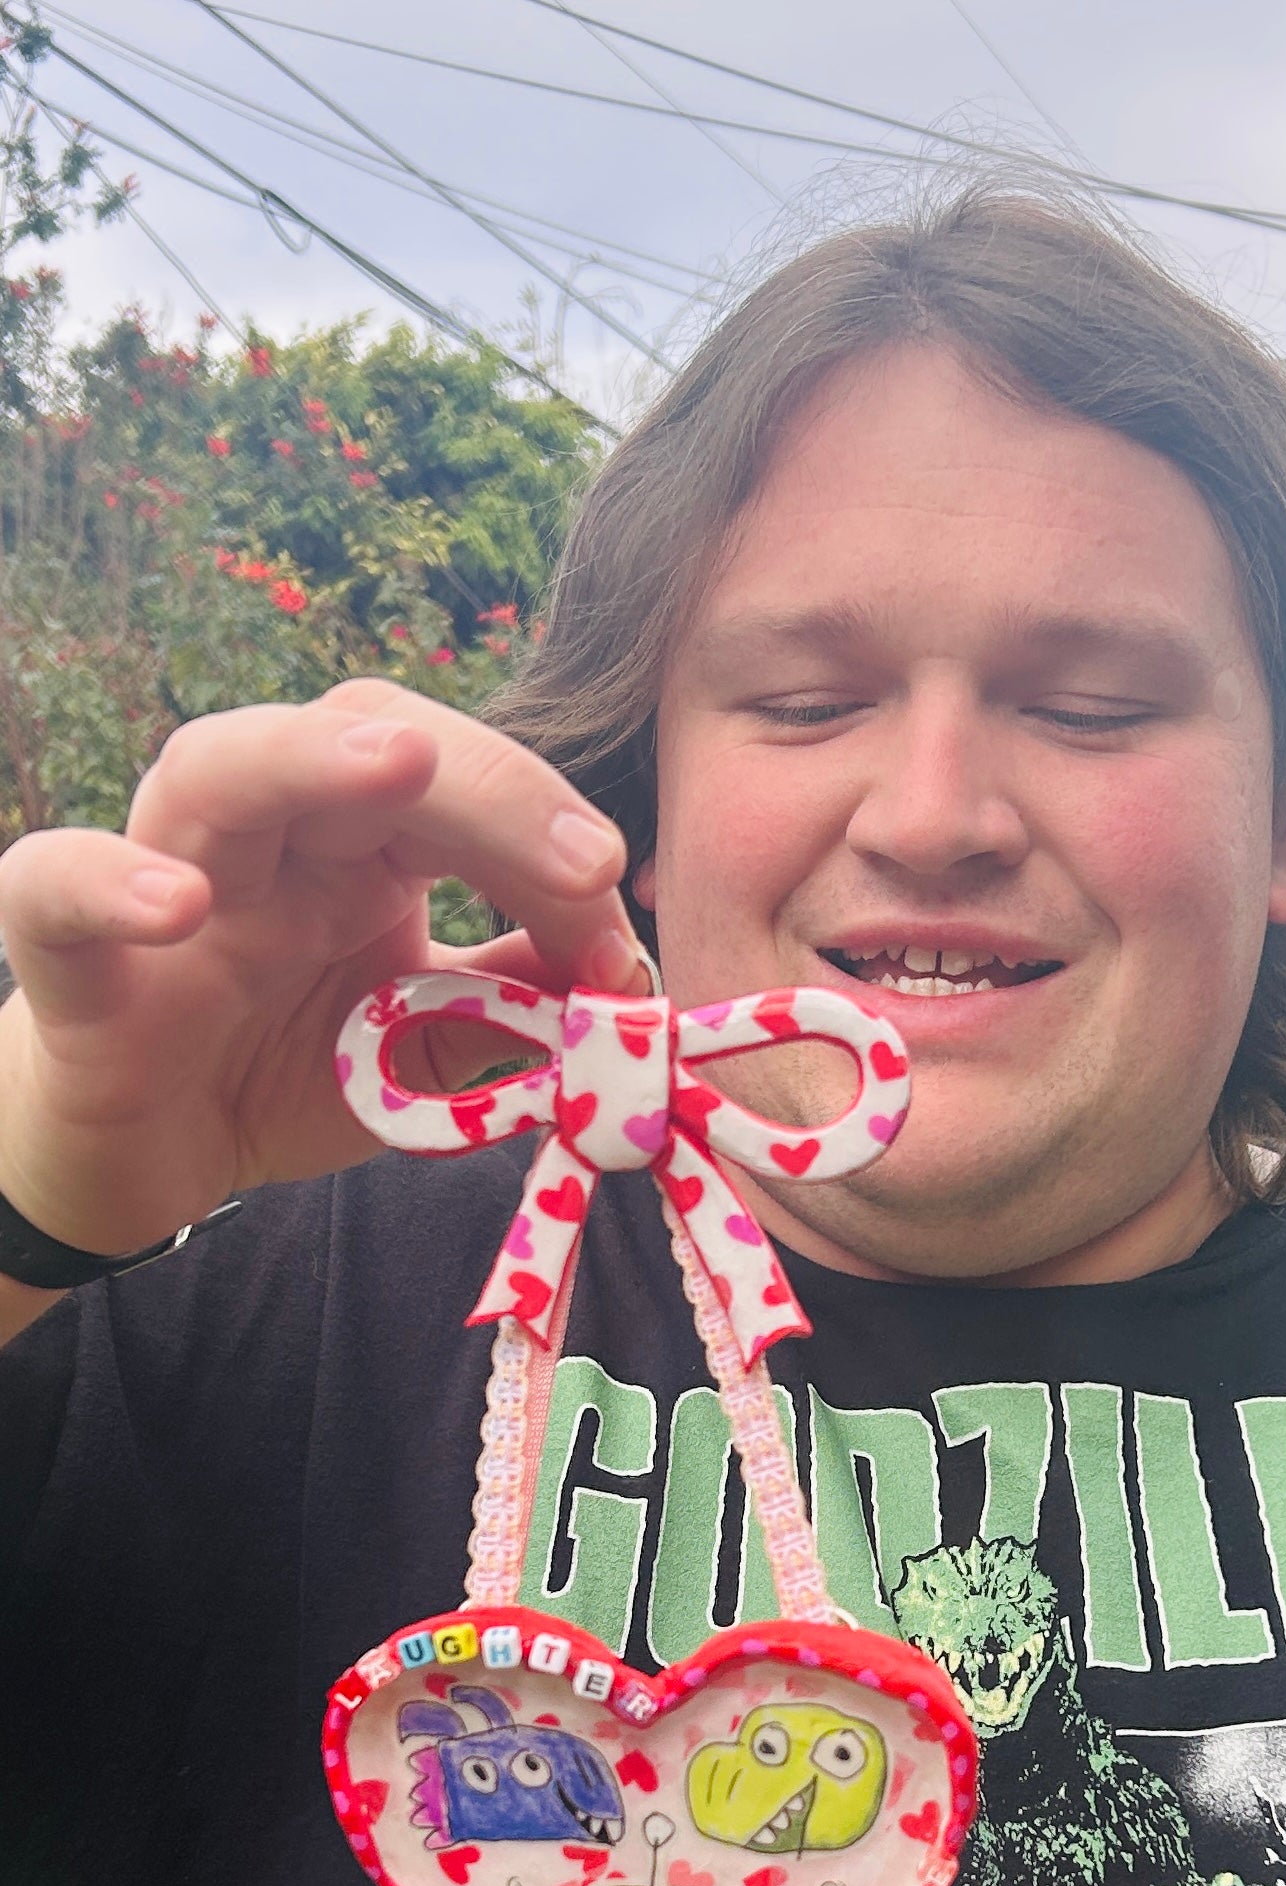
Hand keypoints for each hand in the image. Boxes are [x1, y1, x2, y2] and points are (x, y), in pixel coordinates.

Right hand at [0, 679, 640, 1264]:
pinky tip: (178, 905)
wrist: (150, 1151)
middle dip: (486, 785)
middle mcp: (270, 832)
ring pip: (217, 767)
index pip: (462, 787)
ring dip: (308, 758)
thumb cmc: (285, 1067)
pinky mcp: (72, 958)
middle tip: (584, 862)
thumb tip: (629, 972)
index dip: (547, 837)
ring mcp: (165, 875)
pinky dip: (110, 884)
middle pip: (363, 735)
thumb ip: (518, 1004)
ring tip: (396, 764)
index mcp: (360, 843)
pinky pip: (57, 890)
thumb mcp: (430, 1048)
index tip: (617, 924)